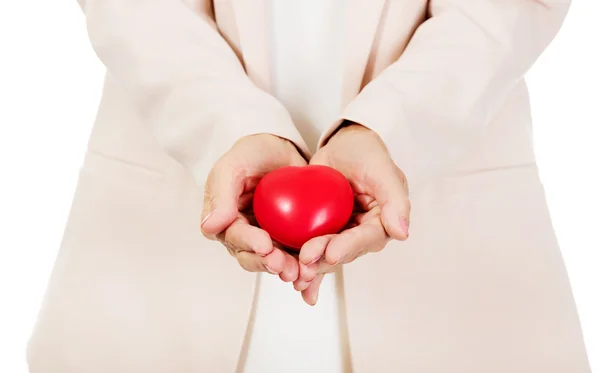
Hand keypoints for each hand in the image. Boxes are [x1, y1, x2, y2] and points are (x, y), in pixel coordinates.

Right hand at [201, 134, 306, 281]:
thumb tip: (210, 227)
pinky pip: (293, 256)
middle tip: (285, 266)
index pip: (233, 236)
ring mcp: (265, 238)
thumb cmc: (252, 154)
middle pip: (251, 256)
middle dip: (267, 263)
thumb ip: (221, 194)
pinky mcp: (286, 239)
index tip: (264, 245)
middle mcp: (242, 234)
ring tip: (302, 272)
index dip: (248, 243)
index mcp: (224, 219)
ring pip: (272, 261)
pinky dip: (303, 265)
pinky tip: (314, 271)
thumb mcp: (232, 165)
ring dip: (286, 269)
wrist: (281, 150)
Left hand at [294, 123, 410, 304]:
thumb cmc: (364, 152)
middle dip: (324, 260)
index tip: (331, 253)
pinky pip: (314, 251)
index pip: (366, 238)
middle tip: (305, 261)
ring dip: (313, 269)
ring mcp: (342, 234)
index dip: (348, 247)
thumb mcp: (381, 169)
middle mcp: (363, 233)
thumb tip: (402, 234)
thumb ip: (395, 199)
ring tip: (296, 276)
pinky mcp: (323, 232)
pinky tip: (295, 283)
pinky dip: (304, 267)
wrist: (341, 145)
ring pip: (327, 256)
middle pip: (344, 251)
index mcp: (383, 221)